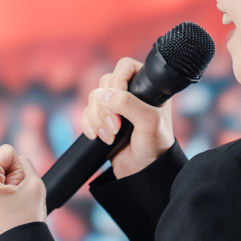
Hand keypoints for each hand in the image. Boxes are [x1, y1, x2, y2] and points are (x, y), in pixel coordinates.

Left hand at [0, 144, 46, 240]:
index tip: (16, 192)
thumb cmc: (25, 221)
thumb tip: (9, 159)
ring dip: (2, 183)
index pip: (6, 152)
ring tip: (6, 205)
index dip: (18, 170)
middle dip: (8, 175)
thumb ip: (24, 162)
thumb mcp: (34, 183)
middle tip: (11, 201)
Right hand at [81, 57, 174, 178]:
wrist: (144, 173)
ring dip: (97, 119)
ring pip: (93, 99)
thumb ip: (129, 104)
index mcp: (147, 88)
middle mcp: (131, 94)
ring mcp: (115, 108)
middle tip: (117, 126)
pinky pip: (85, 113)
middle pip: (104, 84)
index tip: (117, 95)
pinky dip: (88, 125)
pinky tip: (99, 137)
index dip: (118, 79)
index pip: (125, 66)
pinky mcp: (102, 121)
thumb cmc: (155, 147)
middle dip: (105, 107)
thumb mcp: (149, 123)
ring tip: (111, 136)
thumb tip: (104, 94)